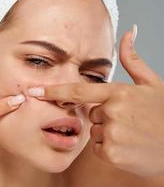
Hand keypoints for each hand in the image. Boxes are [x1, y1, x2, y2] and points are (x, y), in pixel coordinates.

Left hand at [27, 26, 163, 175]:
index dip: (54, 90)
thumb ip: (133, 60)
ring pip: (93, 132)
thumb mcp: (152, 84)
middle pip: (90, 114)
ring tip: (129, 135)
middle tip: (127, 121)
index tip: (35, 91)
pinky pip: (97, 148)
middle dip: (103, 117)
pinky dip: (108, 149)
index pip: (79, 90)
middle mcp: (112, 111)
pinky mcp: (112, 153)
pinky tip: (127, 147)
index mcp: (119, 93)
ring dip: (106, 134)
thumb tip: (128, 33)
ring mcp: (112, 133)